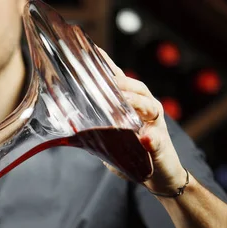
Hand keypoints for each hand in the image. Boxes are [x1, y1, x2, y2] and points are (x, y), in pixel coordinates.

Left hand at [96, 47, 187, 194]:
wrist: (159, 176)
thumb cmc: (132, 153)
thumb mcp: (110, 138)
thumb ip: (95, 126)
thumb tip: (65, 118)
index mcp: (132, 104)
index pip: (119, 81)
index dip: (107, 66)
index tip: (93, 51)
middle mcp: (147, 110)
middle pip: (137, 89)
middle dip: (121, 83)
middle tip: (105, 79)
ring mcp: (156, 127)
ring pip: (150, 108)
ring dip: (137, 103)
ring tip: (125, 100)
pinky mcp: (161, 147)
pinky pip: (158, 142)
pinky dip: (152, 140)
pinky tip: (146, 137)